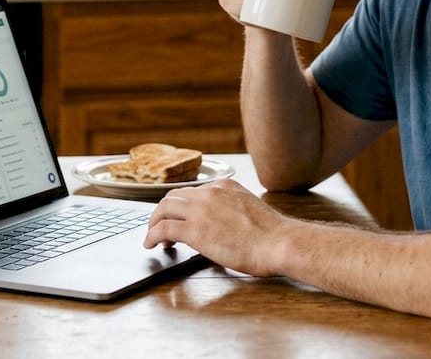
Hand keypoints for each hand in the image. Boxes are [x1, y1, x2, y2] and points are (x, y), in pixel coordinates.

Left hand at [142, 178, 290, 276]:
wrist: (279, 243)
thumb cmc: (272, 234)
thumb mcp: (249, 209)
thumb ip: (230, 209)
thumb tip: (219, 224)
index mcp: (224, 187)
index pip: (193, 192)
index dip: (182, 206)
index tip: (179, 217)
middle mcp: (209, 193)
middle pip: (173, 196)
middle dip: (163, 211)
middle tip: (160, 226)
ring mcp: (201, 210)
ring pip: (164, 208)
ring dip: (154, 222)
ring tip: (153, 237)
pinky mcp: (195, 230)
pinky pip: (163, 229)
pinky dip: (152, 236)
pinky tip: (151, 245)